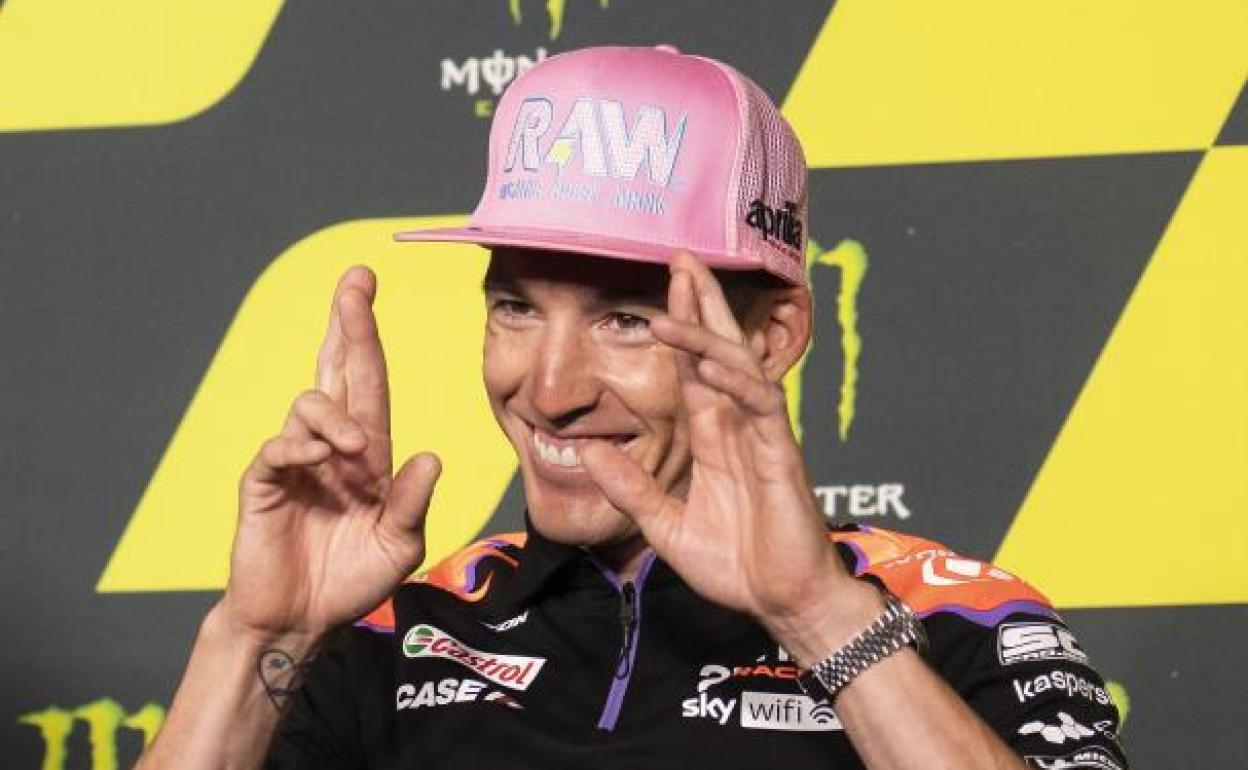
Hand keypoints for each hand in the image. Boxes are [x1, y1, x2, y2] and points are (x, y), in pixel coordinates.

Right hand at [223, 266, 440, 643]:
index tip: (368, 287)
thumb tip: (431, 455)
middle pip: (338, 370)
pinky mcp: (264, 483)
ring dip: (336, 416)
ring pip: (310, 404)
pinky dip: (299, 445)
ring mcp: (297, 461)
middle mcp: (332, 446)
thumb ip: (412, 503)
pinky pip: (278, 447)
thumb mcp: (399, 544)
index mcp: (368, 453)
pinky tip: (319, 457)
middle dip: (347, 324)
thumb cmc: (352, 580)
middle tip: (356, 282)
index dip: (368, 336)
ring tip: (354, 450)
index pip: (370, 382)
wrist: (302, 621)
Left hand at [581, 252, 878, 657]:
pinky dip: (737, 380)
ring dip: (708, 333)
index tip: (662, 288)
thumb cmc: (736, 565)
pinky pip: (761, 405)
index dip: (679, 329)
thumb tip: (585, 456)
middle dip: (700, 304)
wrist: (780, 602)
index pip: (694, 370)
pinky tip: (712, 363)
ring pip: (738, 367)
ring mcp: (762, 435)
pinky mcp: (781, 454)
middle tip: (681, 257)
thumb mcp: (665, 525)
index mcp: (714, 437)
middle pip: (718, 350)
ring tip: (678, 300)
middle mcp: (738, 425)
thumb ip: (631, 488)